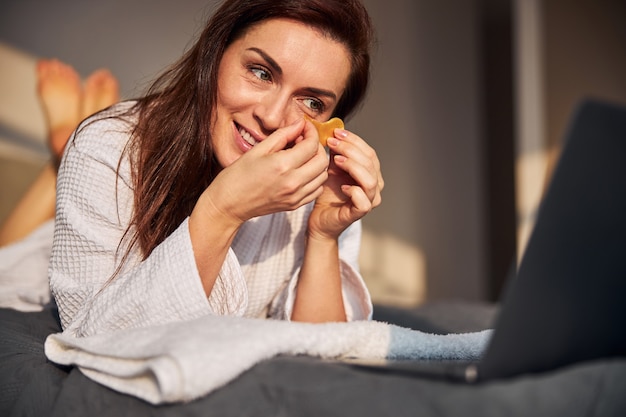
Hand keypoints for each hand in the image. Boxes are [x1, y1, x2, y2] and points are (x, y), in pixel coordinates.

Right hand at [200, 119, 328, 225]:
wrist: (229, 204)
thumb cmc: (237, 176)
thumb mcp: (258, 150)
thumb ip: (282, 135)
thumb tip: (299, 124)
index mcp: (282, 165)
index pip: (311, 145)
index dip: (311, 131)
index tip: (304, 127)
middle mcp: (293, 182)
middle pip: (322, 160)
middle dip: (317, 146)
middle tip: (304, 140)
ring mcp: (295, 196)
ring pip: (322, 175)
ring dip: (317, 162)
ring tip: (303, 156)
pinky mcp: (295, 205)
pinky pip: (317, 190)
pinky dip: (315, 178)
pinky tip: (302, 172)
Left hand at [308, 126, 383, 239]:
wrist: (320, 219)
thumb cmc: (328, 194)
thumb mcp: (331, 168)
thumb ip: (337, 152)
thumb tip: (334, 131)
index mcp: (371, 173)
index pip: (369, 152)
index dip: (354, 140)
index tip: (336, 132)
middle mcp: (374, 186)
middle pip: (370, 162)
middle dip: (350, 149)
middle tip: (332, 143)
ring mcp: (369, 200)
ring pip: (370, 179)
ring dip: (353, 166)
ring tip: (336, 161)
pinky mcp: (359, 214)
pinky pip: (364, 201)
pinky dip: (354, 191)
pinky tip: (341, 186)